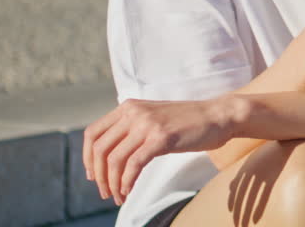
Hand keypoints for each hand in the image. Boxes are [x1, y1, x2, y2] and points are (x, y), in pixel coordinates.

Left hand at [83, 96, 237, 204]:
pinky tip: (129, 190)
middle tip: (106, 193)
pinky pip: (134, 165)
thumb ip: (132, 129)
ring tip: (118, 196)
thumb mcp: (153, 118)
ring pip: (114, 159)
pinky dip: (127, 182)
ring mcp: (147, 124)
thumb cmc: (187, 122)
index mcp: (128, 107)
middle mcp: (133, 112)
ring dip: (112, 183)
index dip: (87, 158)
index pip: (92, 133)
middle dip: (99, 176)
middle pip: (99, 149)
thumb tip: (109, 155)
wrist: (217, 116)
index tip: (93, 176)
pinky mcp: (161, 138)